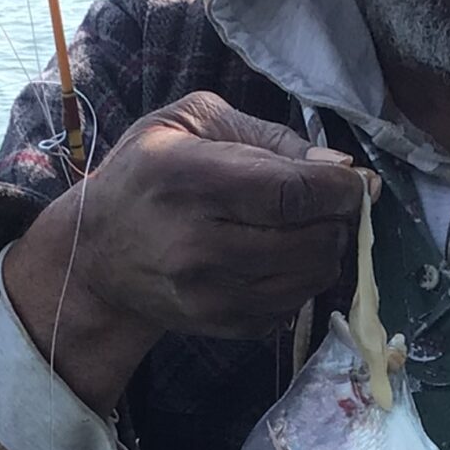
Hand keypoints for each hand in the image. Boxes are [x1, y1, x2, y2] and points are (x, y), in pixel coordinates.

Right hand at [3, 92, 373, 409]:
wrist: (96, 255)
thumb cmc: (147, 174)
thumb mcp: (192, 123)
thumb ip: (270, 137)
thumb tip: (337, 165)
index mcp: (191, 180)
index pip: (293, 192)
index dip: (341, 189)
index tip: (353, 182)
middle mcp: (199, 245)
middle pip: (311, 241)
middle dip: (338, 220)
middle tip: (328, 205)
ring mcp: (210, 294)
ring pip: (311, 279)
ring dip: (325, 252)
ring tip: (303, 229)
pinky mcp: (222, 326)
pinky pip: (293, 306)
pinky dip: (300, 281)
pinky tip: (277, 259)